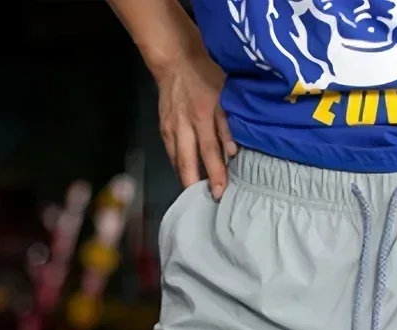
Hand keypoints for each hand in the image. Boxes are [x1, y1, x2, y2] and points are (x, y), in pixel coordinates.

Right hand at [156, 51, 237, 200]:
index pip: (209, 152)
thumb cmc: (206, 73)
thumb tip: (233, 153)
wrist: (175, 58)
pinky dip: (179, 166)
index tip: (221, 192)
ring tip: (196, 198)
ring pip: (176, 160)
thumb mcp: (225, 93)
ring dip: (186, 179)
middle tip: (205, 204)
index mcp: (201, 115)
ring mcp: (169, 127)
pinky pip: (171, 152)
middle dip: (195, 185)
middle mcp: (182, 125)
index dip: (215, 173)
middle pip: (187, 162)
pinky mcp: (163, 127)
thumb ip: (228, 124)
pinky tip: (187, 177)